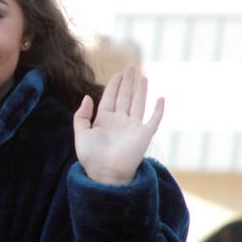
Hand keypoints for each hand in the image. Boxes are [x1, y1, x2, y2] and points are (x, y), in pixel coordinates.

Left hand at [73, 65, 163, 184]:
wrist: (106, 174)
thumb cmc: (92, 158)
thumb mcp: (81, 134)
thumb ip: (81, 116)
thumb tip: (87, 97)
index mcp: (104, 121)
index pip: (110, 98)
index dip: (114, 85)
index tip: (118, 73)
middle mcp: (120, 122)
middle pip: (124, 97)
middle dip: (127, 82)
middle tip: (130, 66)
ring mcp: (133, 128)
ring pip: (138, 103)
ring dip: (141, 90)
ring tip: (143, 75)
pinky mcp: (144, 135)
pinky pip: (154, 120)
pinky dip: (158, 110)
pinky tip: (161, 98)